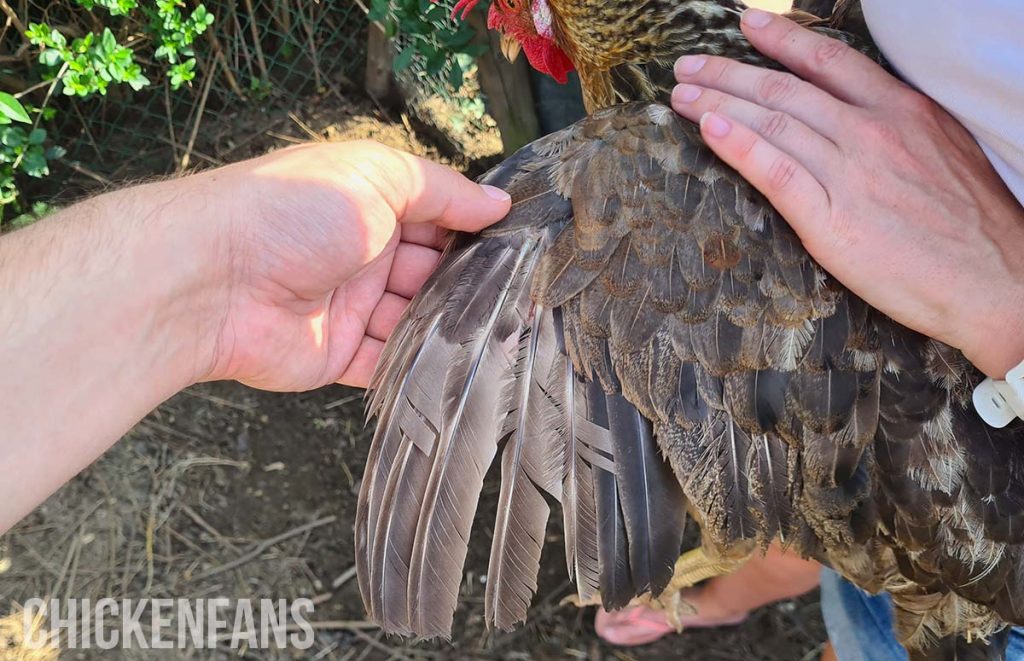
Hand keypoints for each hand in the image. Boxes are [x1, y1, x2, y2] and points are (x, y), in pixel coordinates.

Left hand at [198, 141, 509, 389]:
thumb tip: (498, 202)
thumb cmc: (291, 212)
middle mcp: (362, 254)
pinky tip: (461, 366)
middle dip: (471, 282)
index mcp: (370, 204)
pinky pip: (387, 364)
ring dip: (451, 326)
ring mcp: (350, 307)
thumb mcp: (377, 176)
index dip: (476, 230)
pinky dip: (419, 366)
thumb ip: (442, 191)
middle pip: (432, 272)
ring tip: (504, 333)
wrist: (214, 280)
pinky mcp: (337, 355)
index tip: (525, 245)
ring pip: (416, 321)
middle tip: (527, 295)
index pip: (437, 217)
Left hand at [670, 9, 1023, 377]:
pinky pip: (777, 172)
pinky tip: (709, 129)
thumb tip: (853, 113)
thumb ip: (896, 126)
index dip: (780, 40)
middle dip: (728, 73)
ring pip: (771, 123)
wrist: (996, 281)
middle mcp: (871, 132)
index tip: (745, 26)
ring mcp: (851, 174)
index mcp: (901, 111)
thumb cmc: (971, 224)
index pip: (828, 61)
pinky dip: (739, 146)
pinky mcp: (833, 221)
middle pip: (785, 89)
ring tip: (682, 97)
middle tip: (688, 68)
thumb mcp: (942, 150)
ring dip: (717, 104)